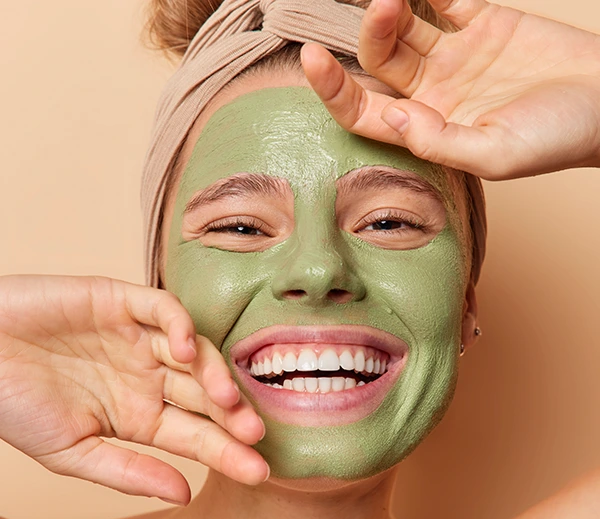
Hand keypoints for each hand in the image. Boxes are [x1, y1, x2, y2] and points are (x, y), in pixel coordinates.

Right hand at [0, 276, 267, 504]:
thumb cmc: (14, 405)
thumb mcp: (72, 451)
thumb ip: (129, 471)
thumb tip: (186, 494)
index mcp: (141, 414)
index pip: (196, 435)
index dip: (227, 451)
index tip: (258, 472)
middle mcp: (149, 375)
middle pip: (205, 394)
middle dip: (232, 414)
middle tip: (256, 433)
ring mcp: (141, 338)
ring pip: (196, 352)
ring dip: (214, 374)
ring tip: (226, 400)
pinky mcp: (124, 301)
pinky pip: (164, 308)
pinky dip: (179, 326)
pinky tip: (185, 352)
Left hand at [302, 0, 599, 179]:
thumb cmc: (556, 138)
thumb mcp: (496, 154)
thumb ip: (439, 140)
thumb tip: (388, 118)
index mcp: (428, 130)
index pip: (365, 114)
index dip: (334, 91)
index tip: (312, 61)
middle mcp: (433, 94)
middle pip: (379, 66)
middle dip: (369, 37)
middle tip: (382, 8)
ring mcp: (455, 57)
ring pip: (404, 29)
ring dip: (390, 9)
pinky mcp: (482, 23)